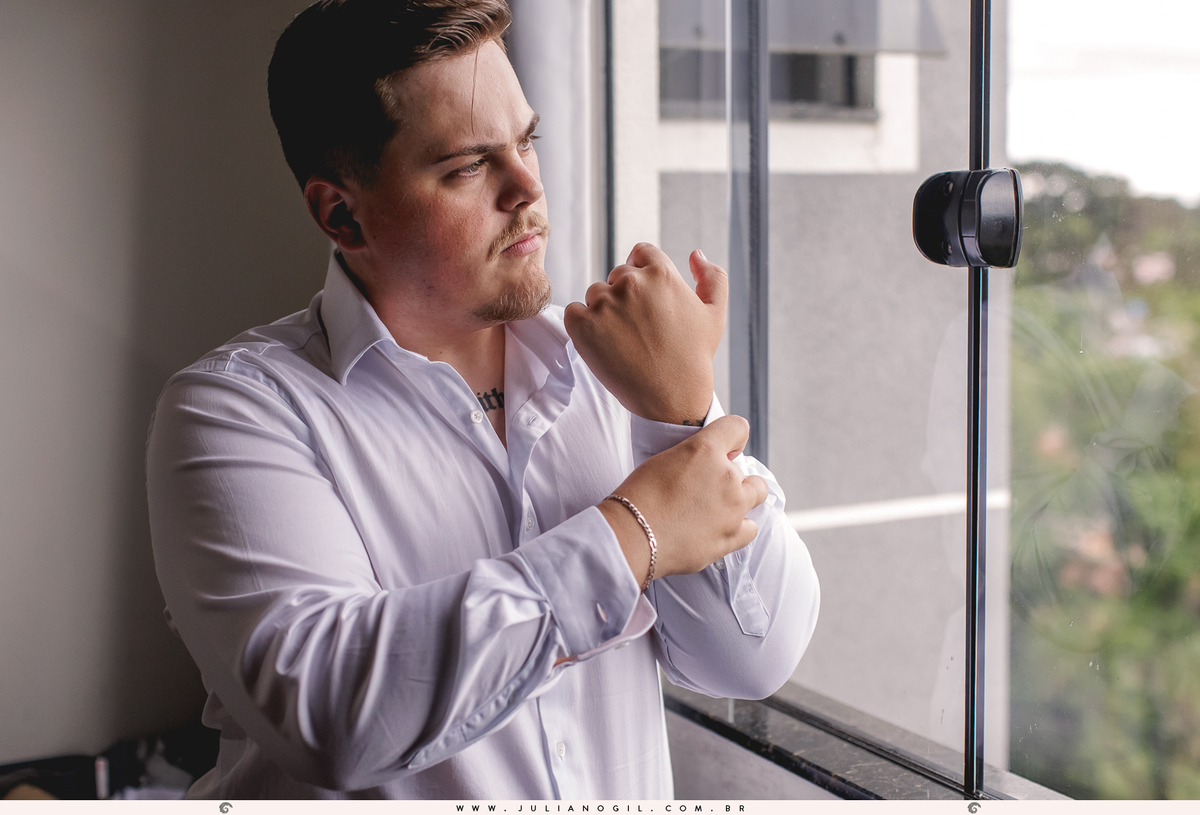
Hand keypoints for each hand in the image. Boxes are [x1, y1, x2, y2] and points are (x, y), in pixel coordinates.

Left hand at [564, 243, 724, 424]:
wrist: (672, 396)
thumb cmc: (694, 356)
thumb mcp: (715, 314)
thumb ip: (712, 277)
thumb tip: (696, 254)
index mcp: (661, 272)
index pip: (640, 253)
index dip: (642, 275)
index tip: (646, 301)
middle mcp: (630, 282)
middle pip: (616, 275)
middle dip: (625, 296)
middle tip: (638, 329)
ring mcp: (604, 302)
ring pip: (595, 294)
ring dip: (603, 311)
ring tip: (623, 340)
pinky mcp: (582, 324)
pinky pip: (574, 312)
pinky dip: (583, 325)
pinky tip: (603, 343)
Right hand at [598, 415, 768, 582]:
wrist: (631, 535)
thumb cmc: (638, 495)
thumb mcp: (663, 459)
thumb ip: (694, 457)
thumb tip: (712, 463)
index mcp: (706, 450)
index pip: (737, 428)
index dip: (733, 438)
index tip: (727, 449)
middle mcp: (727, 477)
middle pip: (751, 472)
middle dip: (737, 478)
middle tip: (711, 488)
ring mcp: (732, 509)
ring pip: (755, 497)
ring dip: (741, 500)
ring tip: (715, 509)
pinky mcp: (730, 538)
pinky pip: (749, 528)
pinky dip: (738, 527)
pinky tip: (719, 527)